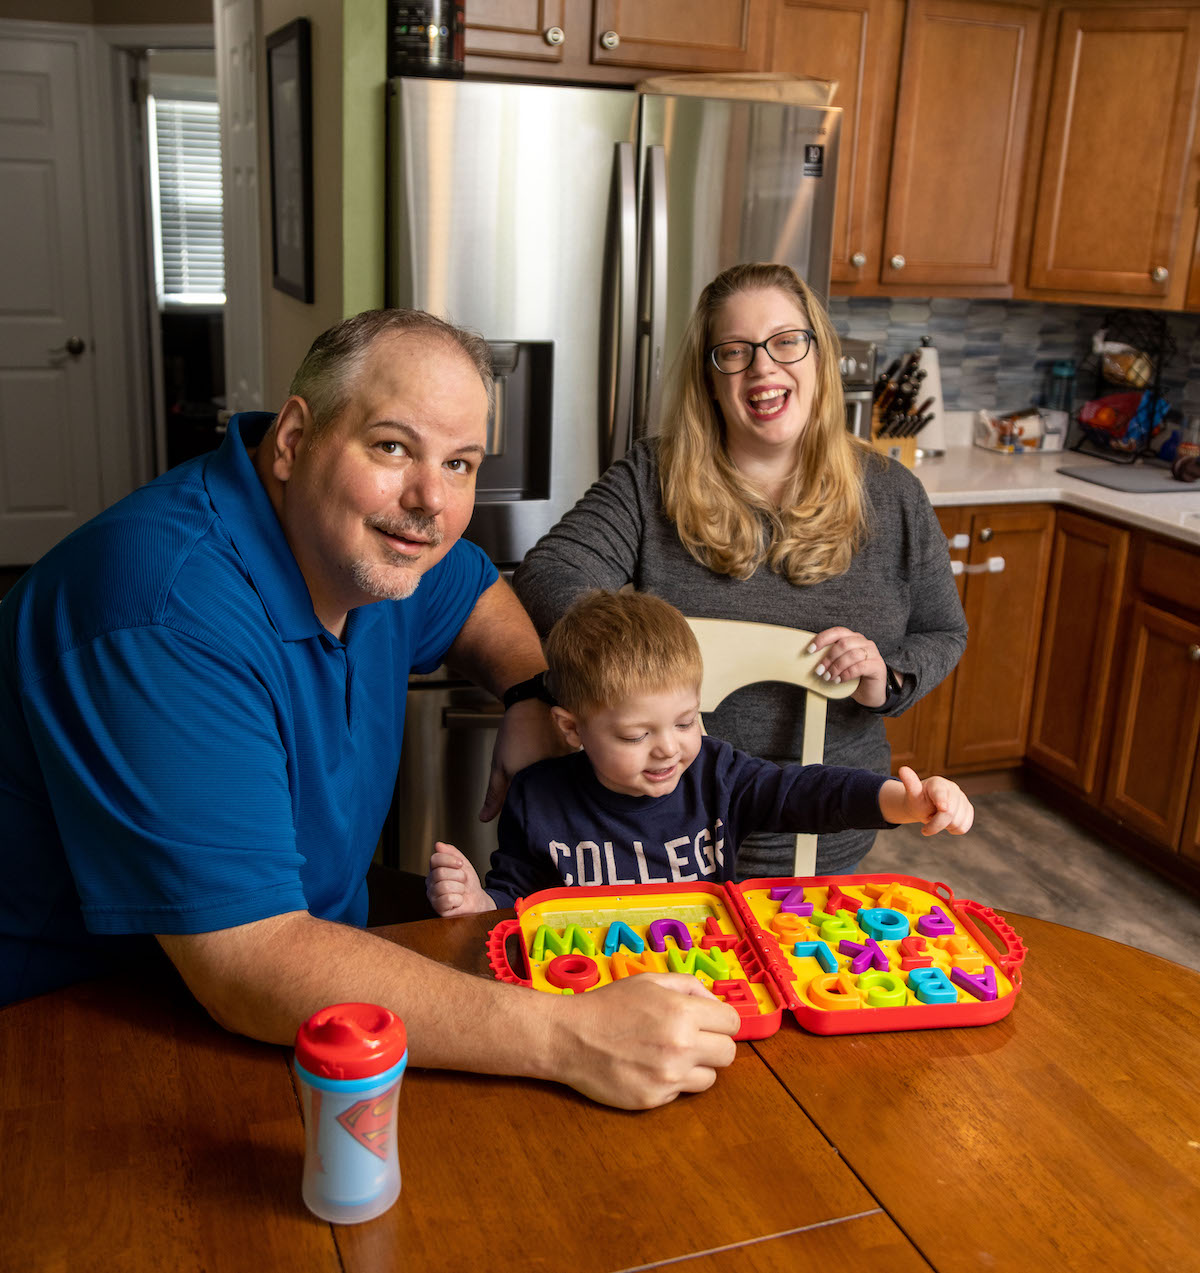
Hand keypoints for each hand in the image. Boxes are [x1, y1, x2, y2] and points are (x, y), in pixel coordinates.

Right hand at [427, 842, 495, 916]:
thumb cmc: (468, 883)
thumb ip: (451, 853)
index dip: (450, 860)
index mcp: (435, 869)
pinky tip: (458, 900)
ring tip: (461, 890)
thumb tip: (438, 845)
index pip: (435, 859)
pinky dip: (458, 899)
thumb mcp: (463, 864)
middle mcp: (430, 882)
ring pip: (444, 886)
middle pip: (440, 873)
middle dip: (458, 875)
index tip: (460, 864)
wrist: (476, 899)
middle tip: (463, 880)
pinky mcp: (438, 908)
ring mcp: (433, 895)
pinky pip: (447, 900)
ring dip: (459, 888)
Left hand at [478, 698, 570, 821]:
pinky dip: (562, 775)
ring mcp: (567, 763)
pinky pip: (570, 772)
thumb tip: (484, 818)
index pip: (536, 808)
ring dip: (554, 787)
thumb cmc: (514, 734)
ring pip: (561, 785)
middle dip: (543, 802)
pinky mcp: (575, 754)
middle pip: (551, 798)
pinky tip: (556, 770)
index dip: (531, 813)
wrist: (531, 704)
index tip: (527, 816)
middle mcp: (554, 773)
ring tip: (546, 780)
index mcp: (536, 779)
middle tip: (536, 796)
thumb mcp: (499, 766)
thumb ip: (494, 795)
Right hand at [553, 974, 739, 1108]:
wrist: (569, 1036)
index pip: (732, 1023)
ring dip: (697, 1067)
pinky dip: (671, 1083)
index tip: (711, 1023)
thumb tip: (715, 1004)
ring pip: (710, 1078)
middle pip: (728, 1054)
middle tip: (694, 1040)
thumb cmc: (607, 1006)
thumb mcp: (649, 980)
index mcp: (682, 1012)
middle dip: (714, 1045)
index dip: (721, 1021)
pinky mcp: (654, 1100)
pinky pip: (681, 1093)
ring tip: (669, 1055)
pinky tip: (649, 1068)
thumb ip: (689, 986)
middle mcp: (681, 1046)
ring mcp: (668, 1077)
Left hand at [807, 626, 889, 707]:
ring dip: (836, 667)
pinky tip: (839, 680)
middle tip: (819, 671)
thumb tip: (809, 660)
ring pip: (852, 655)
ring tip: (828, 677)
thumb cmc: (852, 678)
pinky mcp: (878, 666)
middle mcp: (864, 642)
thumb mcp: (839, 666)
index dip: (822, 639)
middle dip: (828, 658)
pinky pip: (860, 667)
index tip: (810, 650)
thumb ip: (829, 659)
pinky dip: (846, 674)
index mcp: (853, 638)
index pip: (837, 632)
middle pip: (843, 643)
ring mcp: (873, 653)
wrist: (870, 693)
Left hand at [880, 766, 973, 835]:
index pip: (941, 793)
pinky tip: (946, 822)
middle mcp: (953, 788)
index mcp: (937, 783)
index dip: (942, 800)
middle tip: (925, 825)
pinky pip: (964, 827)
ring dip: (944, 826)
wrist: (925, 806)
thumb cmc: (917, 800)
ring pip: (958, 823)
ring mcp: (963, 798)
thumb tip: (903, 769)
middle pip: (949, 814)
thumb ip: (910, 784)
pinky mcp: (968, 809)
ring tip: (937, 818)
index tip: (942, 807)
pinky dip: (953, 829)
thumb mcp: (912, 794)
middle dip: (935, 824)